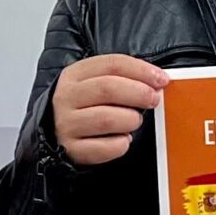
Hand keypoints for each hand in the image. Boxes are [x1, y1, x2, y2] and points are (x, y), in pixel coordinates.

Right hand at [50, 54, 167, 165]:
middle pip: (108, 88)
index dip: (141, 70)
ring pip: (107, 118)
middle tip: (153, 99)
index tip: (161, 79)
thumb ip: (121, 79)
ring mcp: (67, 124)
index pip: (112, 65)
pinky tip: (123, 139)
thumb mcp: (93, 84)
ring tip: (134, 121)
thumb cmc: (82, 108)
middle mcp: (67, 98)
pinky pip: (105, 148)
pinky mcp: (72, 149)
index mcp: (74, 75)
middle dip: (139, 93)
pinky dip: (122, 144)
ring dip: (131, 119)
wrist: (54, 134)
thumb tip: (156, 81)